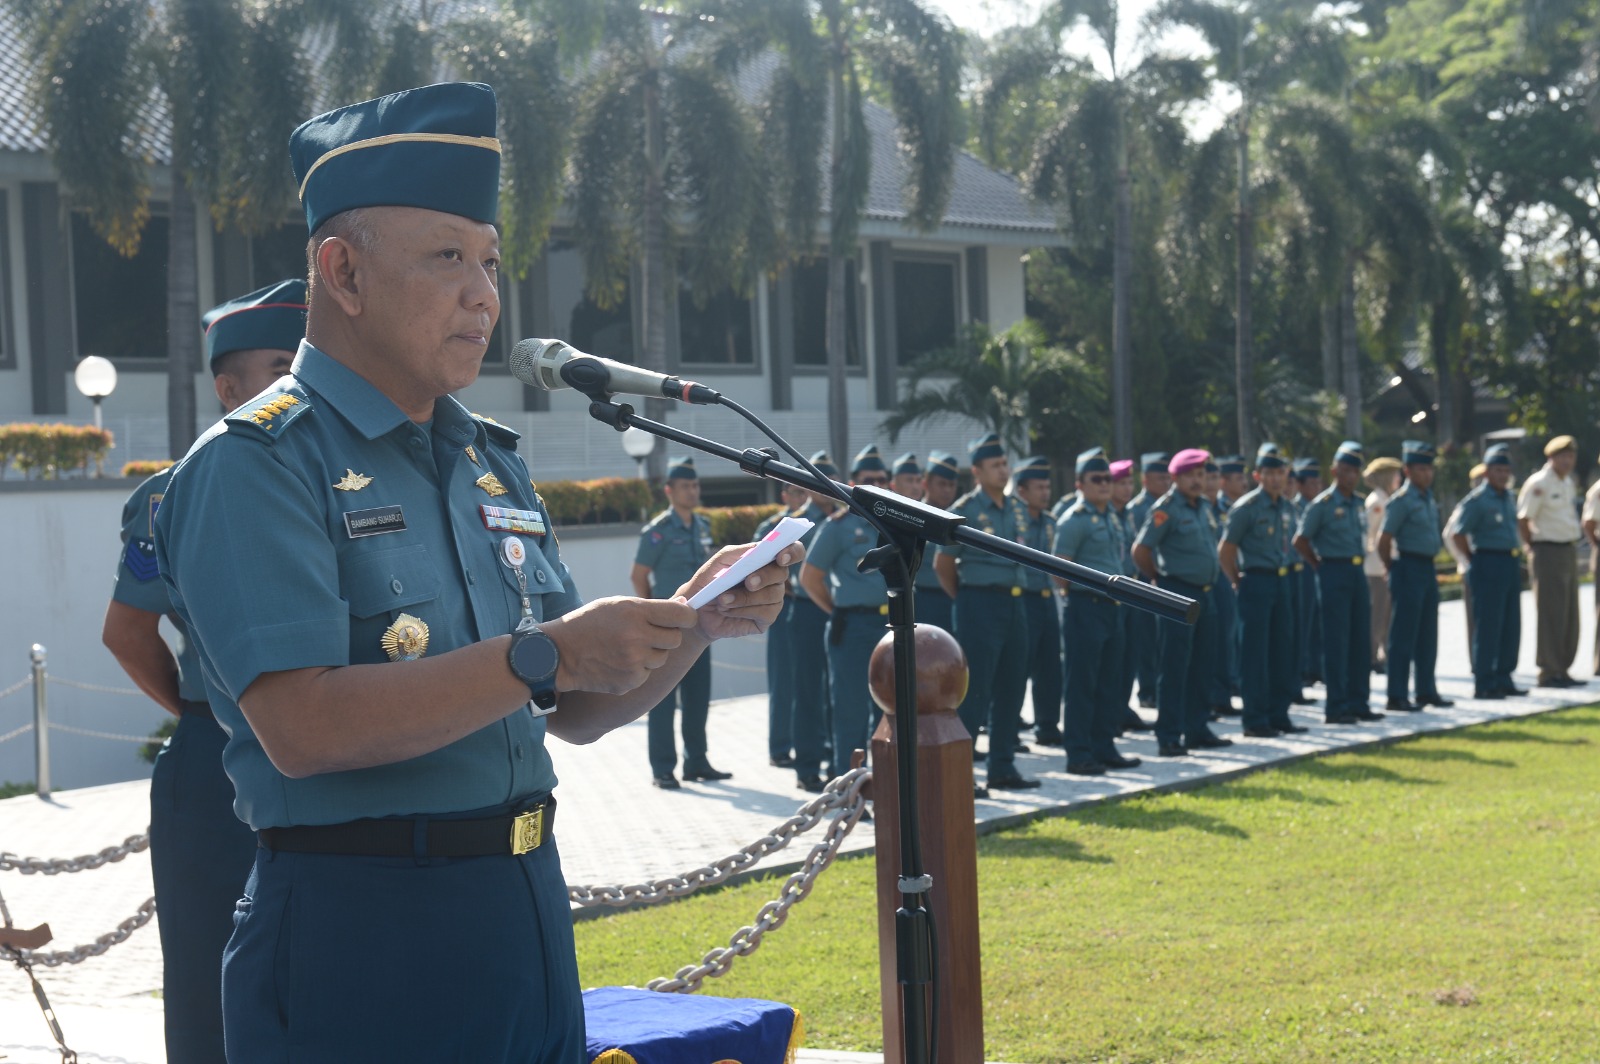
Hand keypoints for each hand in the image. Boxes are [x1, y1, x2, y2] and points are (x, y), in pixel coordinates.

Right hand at [541, 596, 698, 694]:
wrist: (558, 654)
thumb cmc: (589, 623)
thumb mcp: (617, 605)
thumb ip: (651, 607)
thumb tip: (684, 605)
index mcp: (635, 612)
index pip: (682, 615)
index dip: (686, 616)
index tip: (683, 618)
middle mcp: (637, 637)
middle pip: (675, 639)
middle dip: (667, 636)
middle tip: (647, 633)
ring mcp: (633, 662)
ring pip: (662, 658)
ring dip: (651, 653)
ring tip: (626, 647)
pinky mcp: (629, 681)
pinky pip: (647, 674)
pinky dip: (637, 669)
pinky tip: (617, 662)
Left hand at [677, 542, 806, 640]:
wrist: (697, 610)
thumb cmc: (709, 581)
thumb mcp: (720, 561)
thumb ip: (740, 552)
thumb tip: (760, 549)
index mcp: (766, 560)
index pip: (792, 551)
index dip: (792, 552)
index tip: (781, 557)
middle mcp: (773, 579)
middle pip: (782, 574)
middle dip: (765, 577)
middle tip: (748, 582)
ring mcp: (773, 599)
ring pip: (773, 595)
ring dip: (746, 597)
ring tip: (723, 600)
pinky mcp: (767, 618)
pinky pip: (765, 612)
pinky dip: (744, 610)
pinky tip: (728, 610)